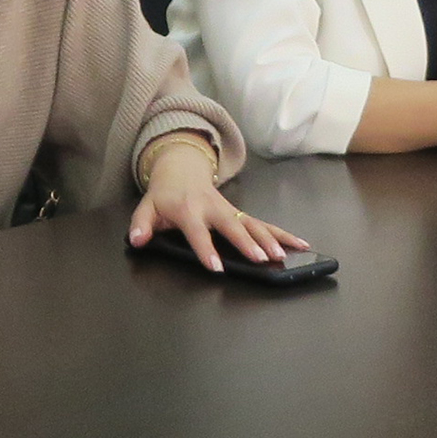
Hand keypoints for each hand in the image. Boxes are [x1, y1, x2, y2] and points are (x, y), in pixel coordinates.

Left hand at [126, 138, 310, 271]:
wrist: (181, 170)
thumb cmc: (164, 195)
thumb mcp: (146, 208)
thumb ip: (141, 225)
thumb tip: (136, 240)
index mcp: (188, 209)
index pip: (197, 231)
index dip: (205, 249)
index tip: (216, 267)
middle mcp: (212, 208)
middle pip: (232, 226)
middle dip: (247, 242)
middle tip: (260, 259)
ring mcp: (230, 209)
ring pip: (253, 224)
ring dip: (269, 239)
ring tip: (282, 256)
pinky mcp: (241, 213)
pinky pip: (264, 223)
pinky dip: (283, 234)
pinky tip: (300, 244)